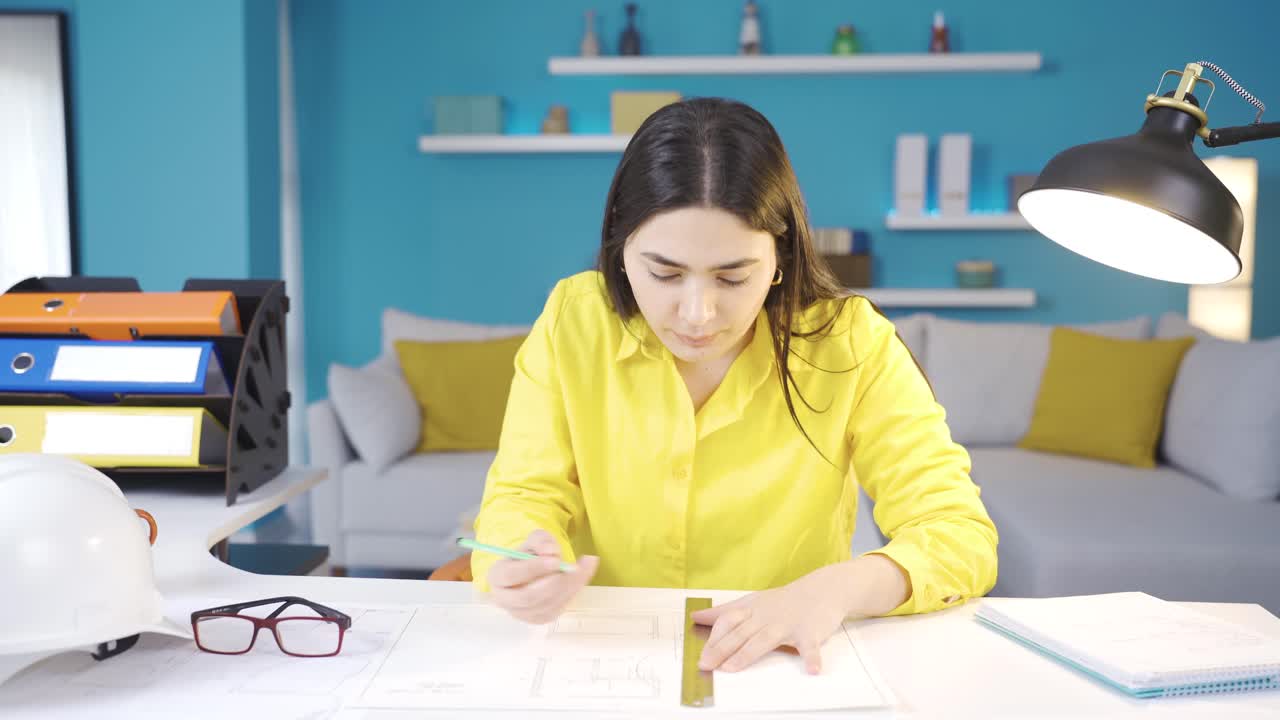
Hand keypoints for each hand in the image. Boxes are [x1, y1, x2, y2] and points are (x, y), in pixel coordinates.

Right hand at [486, 529, 598, 624]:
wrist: (534, 570)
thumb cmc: (531, 555)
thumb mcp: (535, 540)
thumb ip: (541, 541)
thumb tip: (551, 551)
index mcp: (497, 576)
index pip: (511, 575)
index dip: (533, 568)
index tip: (556, 559)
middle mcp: (504, 599)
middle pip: (528, 596)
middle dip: (554, 582)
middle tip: (575, 567)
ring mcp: (521, 613)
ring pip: (545, 605)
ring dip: (568, 587)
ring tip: (585, 567)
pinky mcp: (538, 619)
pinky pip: (556, 610)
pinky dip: (571, 594)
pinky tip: (580, 579)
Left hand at [692, 564, 854, 674]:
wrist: (821, 589)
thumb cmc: (783, 601)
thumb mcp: (751, 602)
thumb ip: (724, 612)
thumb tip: (695, 616)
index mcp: (751, 610)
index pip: (727, 622)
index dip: (713, 639)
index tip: (701, 656)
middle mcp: (766, 616)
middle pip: (740, 633)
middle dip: (721, 649)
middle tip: (706, 664)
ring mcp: (787, 624)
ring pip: (764, 639)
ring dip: (747, 654)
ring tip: (732, 668)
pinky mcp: (809, 631)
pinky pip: (809, 647)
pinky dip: (812, 658)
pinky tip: (812, 670)